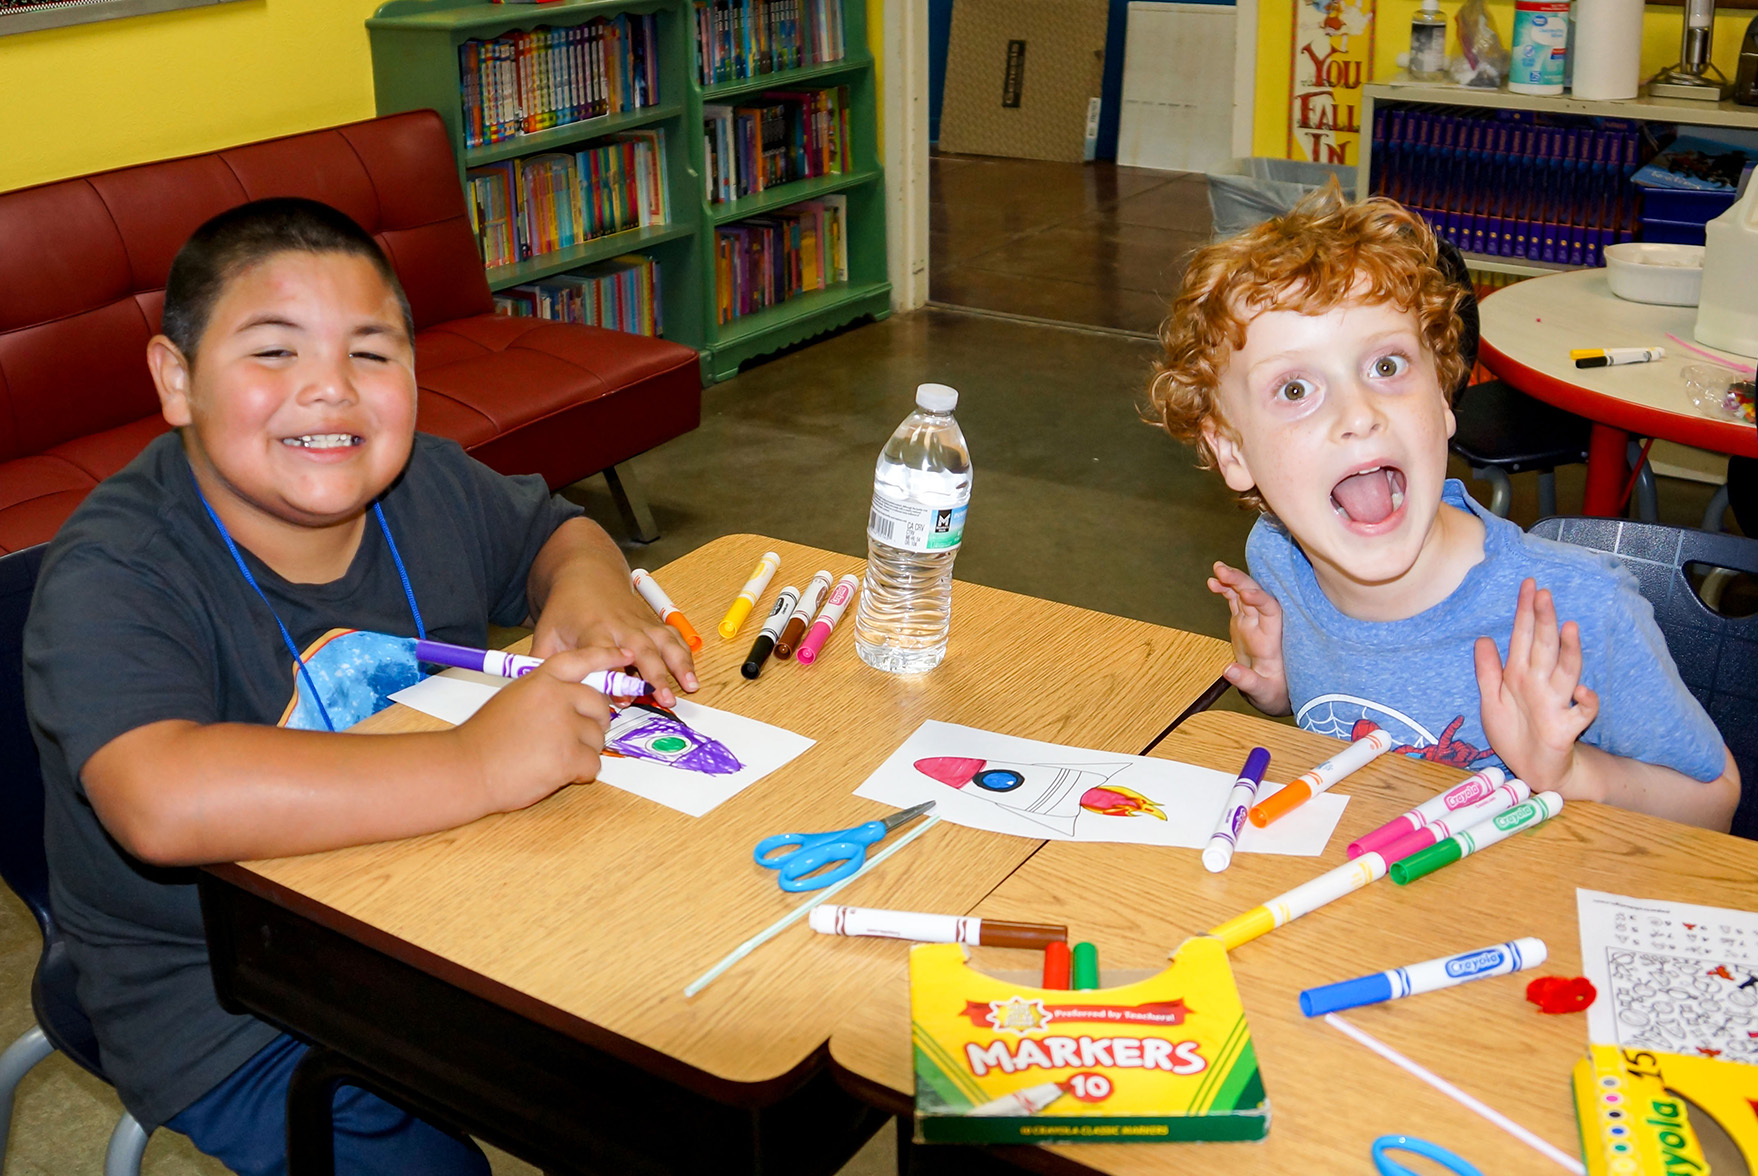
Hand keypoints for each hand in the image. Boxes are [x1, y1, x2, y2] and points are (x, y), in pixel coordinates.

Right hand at [453, 647, 619, 811]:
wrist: (465, 769)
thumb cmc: (484, 739)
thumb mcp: (513, 699)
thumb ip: (545, 694)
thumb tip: (575, 700)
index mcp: (541, 679)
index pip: (582, 660)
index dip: (606, 656)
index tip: (626, 653)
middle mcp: (557, 697)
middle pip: (600, 705)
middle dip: (594, 723)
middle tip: (570, 737)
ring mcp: (565, 726)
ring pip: (598, 738)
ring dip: (583, 751)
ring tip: (549, 758)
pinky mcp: (570, 756)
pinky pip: (594, 764)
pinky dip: (580, 773)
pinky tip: (554, 773)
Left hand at [530, 577, 697, 704]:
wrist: (586, 574)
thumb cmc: (566, 609)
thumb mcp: (547, 633)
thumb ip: (542, 663)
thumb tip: (537, 692)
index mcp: (593, 630)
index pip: (606, 653)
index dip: (615, 674)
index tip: (623, 696)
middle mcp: (621, 626)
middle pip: (642, 649)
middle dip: (656, 674)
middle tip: (666, 699)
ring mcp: (640, 623)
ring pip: (665, 642)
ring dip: (679, 664)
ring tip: (691, 686)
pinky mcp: (652, 623)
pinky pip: (673, 637)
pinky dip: (686, 654)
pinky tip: (693, 674)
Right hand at [1208, 562, 1289, 714]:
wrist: (1274, 692)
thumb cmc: (1273, 693)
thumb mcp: (1263, 693)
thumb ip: (1248, 681)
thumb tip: (1228, 671)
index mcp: (1271, 639)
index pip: (1270, 611)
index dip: (1259, 599)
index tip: (1246, 592)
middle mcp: (1263, 626)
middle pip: (1255, 595)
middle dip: (1240, 581)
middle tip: (1222, 570)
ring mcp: (1253, 622)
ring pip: (1244, 594)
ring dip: (1232, 580)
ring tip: (1217, 570)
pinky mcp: (1243, 623)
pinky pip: (1235, 600)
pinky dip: (1226, 590)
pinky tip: (1212, 581)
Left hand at [1475, 578, 1600, 794]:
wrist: (1532, 769)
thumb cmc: (1514, 732)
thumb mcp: (1491, 700)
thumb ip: (1487, 671)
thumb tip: (1483, 638)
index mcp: (1520, 674)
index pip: (1523, 636)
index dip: (1525, 611)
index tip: (1528, 584)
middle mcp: (1540, 683)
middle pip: (1544, 647)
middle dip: (1544, 621)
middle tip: (1544, 593)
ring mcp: (1556, 703)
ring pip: (1566, 672)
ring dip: (1569, 651)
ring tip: (1568, 627)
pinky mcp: (1566, 727)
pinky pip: (1581, 712)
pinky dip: (1585, 702)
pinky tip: (1582, 690)